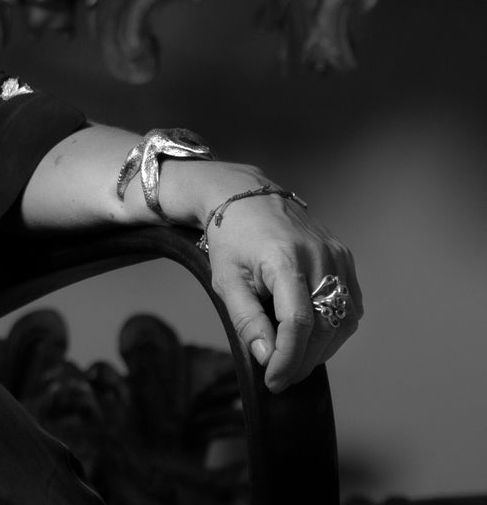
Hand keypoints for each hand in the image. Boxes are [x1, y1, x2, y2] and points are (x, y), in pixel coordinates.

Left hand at [201, 175, 361, 392]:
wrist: (244, 195)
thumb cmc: (230, 238)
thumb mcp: (226, 279)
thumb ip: (247, 319)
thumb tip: (267, 356)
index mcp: (285, 260)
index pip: (298, 323)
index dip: (289, 358)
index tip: (274, 381)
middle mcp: (319, 256)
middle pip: (324, 326)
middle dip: (303, 360)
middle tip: (282, 378)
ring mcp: (336, 255)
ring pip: (343, 319)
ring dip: (322, 349)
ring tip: (295, 361)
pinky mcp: (344, 256)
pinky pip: (350, 304)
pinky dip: (335, 328)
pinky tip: (313, 338)